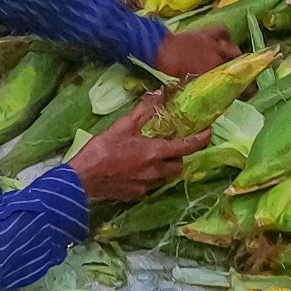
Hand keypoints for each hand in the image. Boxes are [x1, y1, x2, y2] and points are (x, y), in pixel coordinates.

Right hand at [68, 93, 210, 199]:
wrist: (82, 179)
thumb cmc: (102, 149)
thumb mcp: (123, 126)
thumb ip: (143, 111)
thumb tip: (159, 94)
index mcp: (155, 153)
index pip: (186, 147)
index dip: (200, 139)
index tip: (208, 132)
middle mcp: (155, 172)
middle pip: (178, 166)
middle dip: (179, 156)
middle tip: (171, 145)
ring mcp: (146, 187)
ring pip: (164, 177)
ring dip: (164, 167)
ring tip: (153, 157)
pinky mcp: (135, 195)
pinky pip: (149, 186)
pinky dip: (149, 177)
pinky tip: (136, 169)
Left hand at [155, 28, 239, 80]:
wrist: (161, 48)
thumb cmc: (171, 67)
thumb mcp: (187, 80)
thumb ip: (201, 82)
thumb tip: (207, 87)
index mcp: (211, 70)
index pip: (233, 79)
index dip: (244, 86)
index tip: (248, 91)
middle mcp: (217, 56)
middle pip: (237, 62)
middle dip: (241, 68)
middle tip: (239, 74)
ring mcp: (213, 43)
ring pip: (233, 47)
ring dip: (234, 52)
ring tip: (232, 57)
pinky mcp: (207, 33)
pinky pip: (222, 30)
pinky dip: (224, 34)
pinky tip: (224, 39)